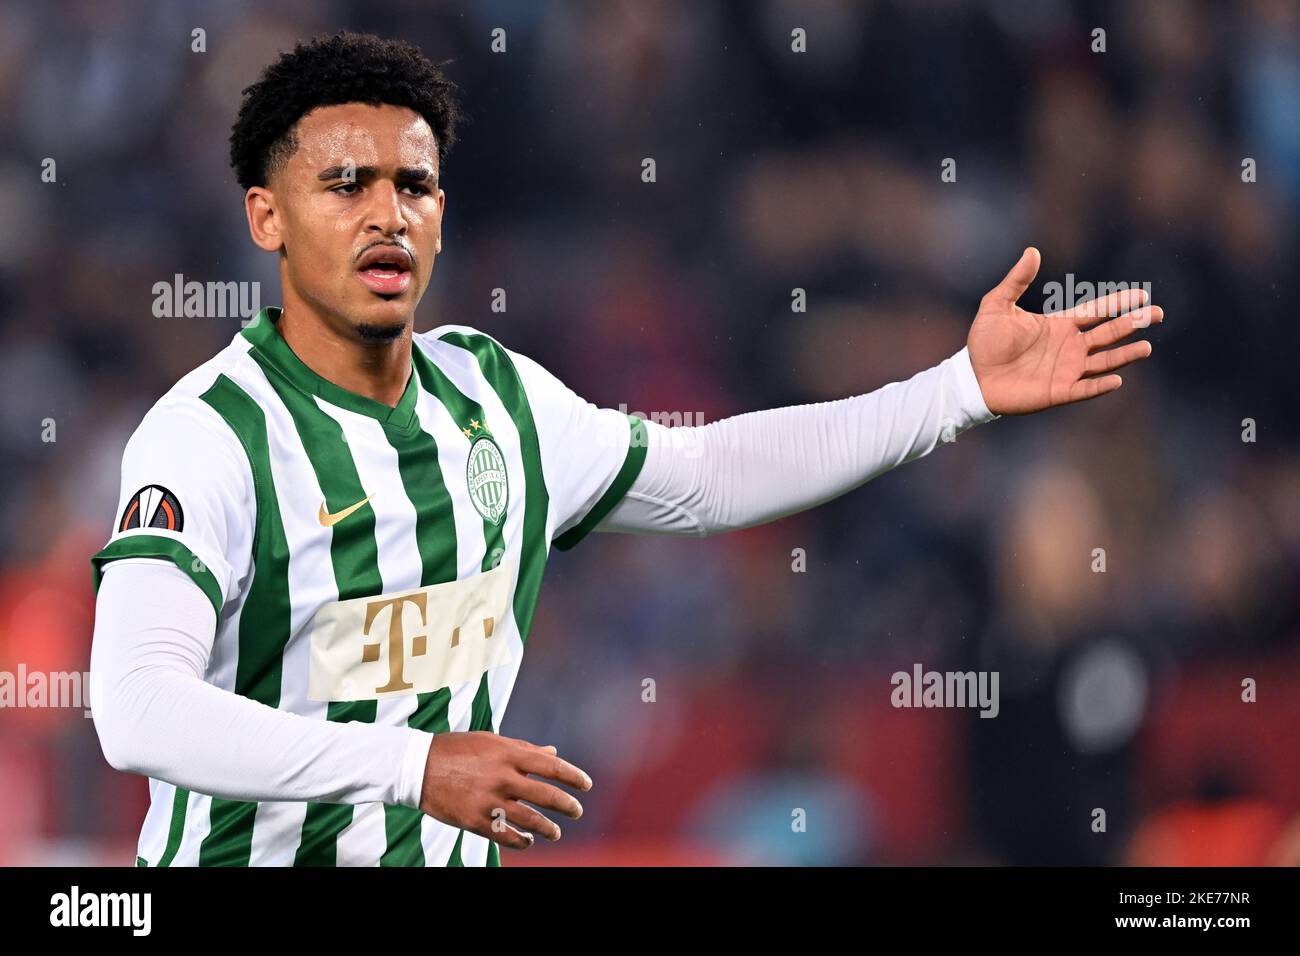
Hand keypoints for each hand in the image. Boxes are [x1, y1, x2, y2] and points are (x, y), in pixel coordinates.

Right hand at [419, 731, 590, 850]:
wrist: (418, 767)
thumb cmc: (458, 749)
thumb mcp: (492, 741)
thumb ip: (524, 749)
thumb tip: (553, 753)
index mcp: (508, 754)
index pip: (551, 767)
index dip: (573, 777)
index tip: (586, 785)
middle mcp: (502, 777)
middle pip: (546, 795)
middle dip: (567, 805)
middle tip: (577, 811)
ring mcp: (489, 801)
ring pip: (530, 820)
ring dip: (547, 829)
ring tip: (555, 832)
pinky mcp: (476, 821)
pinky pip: (506, 837)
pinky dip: (522, 841)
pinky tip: (528, 841)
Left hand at [967, 247, 1162, 414]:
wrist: (973, 377)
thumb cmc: (985, 342)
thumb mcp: (997, 305)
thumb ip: (1016, 281)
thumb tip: (1032, 251)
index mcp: (1059, 325)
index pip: (1096, 311)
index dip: (1118, 303)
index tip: (1142, 294)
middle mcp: (1069, 347)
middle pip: (1108, 333)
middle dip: (1132, 324)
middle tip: (1158, 314)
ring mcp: (1066, 370)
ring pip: (1103, 361)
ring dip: (1124, 355)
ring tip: (1146, 348)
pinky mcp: (1058, 392)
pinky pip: (1084, 389)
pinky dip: (1100, 385)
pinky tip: (1117, 379)